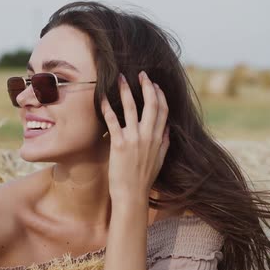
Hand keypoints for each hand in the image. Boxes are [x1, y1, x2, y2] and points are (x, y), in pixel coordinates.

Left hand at [101, 71, 169, 204]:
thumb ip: (164, 142)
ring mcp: (134, 139)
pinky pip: (112, 120)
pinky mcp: (119, 144)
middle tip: (141, 74)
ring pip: (131, 108)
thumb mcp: (160, 160)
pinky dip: (107, 107)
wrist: (132, 194)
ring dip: (126, 91)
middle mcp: (148, 136)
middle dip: (146, 86)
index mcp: (158, 139)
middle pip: (151, 104)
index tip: (155, 84)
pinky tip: (102, 97)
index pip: (163, 110)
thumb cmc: (144, 179)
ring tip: (120, 78)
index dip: (159, 95)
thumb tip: (166, 128)